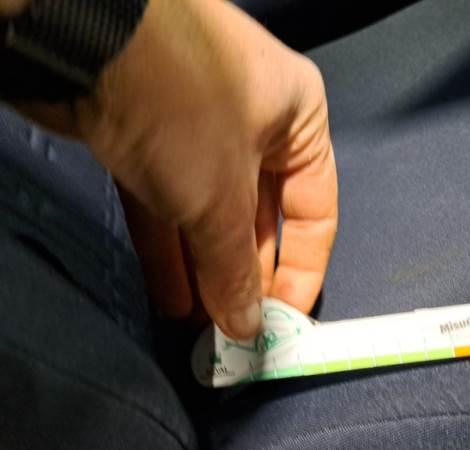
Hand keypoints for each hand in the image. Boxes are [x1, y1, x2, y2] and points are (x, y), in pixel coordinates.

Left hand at [67, 0, 336, 338]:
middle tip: (237, 328)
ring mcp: (198, 128)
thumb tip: (247, 327)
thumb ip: (237, 270)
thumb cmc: (186, 108)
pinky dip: (171, 248)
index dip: (303, 270)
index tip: (283, 320)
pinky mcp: (148, 137)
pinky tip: (171, 296)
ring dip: (206, 269)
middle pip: (261, 216)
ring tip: (201, 325)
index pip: (316, 210)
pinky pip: (169, 202)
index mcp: (299, 120)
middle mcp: (256, 122)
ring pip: (211, 213)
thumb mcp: (222, 201)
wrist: (85, 33)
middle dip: (247, 274)